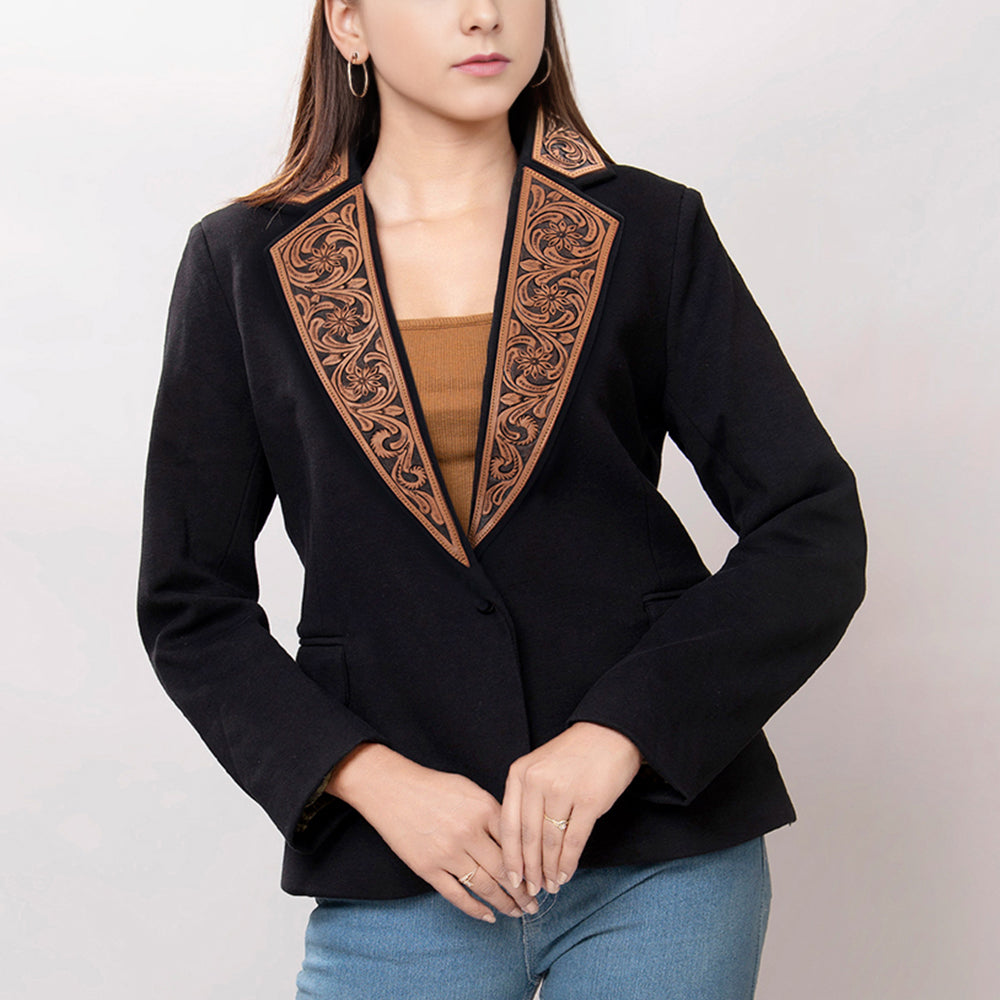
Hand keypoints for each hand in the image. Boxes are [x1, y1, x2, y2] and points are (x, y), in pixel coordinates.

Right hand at [327, 743, 538, 922]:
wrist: (392, 789)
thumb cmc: (433, 787)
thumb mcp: (470, 789)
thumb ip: (492, 813)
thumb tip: (514, 839)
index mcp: (483, 809)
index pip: (516, 843)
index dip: (532, 864)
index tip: (541, 876)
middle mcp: (468, 833)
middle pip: (505, 870)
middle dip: (524, 891)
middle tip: (536, 903)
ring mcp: (448, 853)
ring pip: (485, 887)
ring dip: (505, 903)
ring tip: (519, 912)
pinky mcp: (428, 868)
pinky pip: (457, 895)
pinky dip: (475, 909)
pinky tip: (489, 916)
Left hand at [499, 723, 641, 895]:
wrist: (608, 734)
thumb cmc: (572, 755)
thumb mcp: (538, 768)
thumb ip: (526, 797)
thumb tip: (520, 845)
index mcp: (519, 774)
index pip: (508, 825)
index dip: (509, 857)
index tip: (511, 878)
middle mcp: (537, 782)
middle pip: (527, 838)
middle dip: (528, 869)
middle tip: (531, 890)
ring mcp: (563, 791)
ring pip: (550, 843)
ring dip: (549, 870)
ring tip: (550, 885)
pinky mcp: (589, 801)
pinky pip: (574, 841)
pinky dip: (568, 863)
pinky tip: (565, 874)